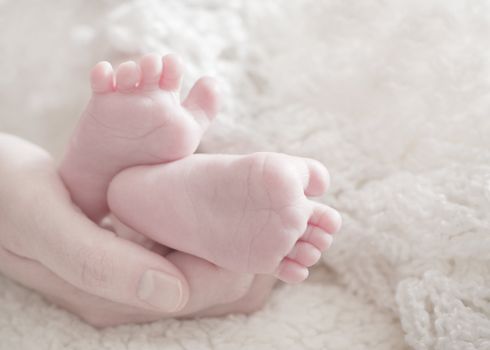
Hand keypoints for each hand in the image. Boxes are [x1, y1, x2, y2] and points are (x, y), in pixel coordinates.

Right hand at [0, 133, 273, 325]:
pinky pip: (184, 246)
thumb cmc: (6, 199)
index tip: (263, 224)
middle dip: (242, 252)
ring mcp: (130, 271)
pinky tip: (217, 201)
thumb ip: (101, 263)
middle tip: (267, 211)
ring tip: (253, 205)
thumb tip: (172, 292)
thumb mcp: (45, 223)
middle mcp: (126, 291)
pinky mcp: (131, 251)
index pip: (195, 289)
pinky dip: (207, 226)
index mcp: (108, 294)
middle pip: (206, 283)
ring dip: (229, 238)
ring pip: (200, 265)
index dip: (235, 261)